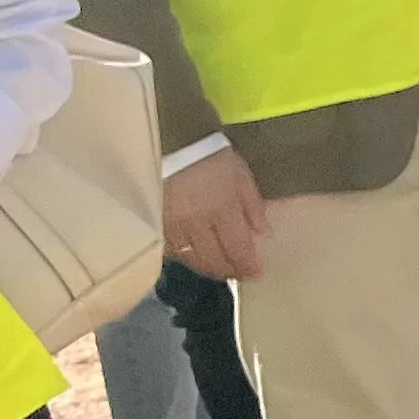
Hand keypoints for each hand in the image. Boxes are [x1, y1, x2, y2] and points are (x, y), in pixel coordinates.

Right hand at [165, 149, 271, 281]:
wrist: (170, 142)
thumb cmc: (211, 155)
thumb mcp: (241, 175)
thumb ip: (253, 205)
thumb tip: (263, 233)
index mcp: (221, 210)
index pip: (237, 248)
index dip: (247, 265)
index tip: (257, 273)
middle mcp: (196, 224)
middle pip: (213, 260)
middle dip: (229, 271)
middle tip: (239, 275)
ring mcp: (172, 227)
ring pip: (191, 260)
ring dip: (208, 268)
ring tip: (220, 270)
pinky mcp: (155, 225)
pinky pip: (172, 251)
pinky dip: (186, 259)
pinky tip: (195, 258)